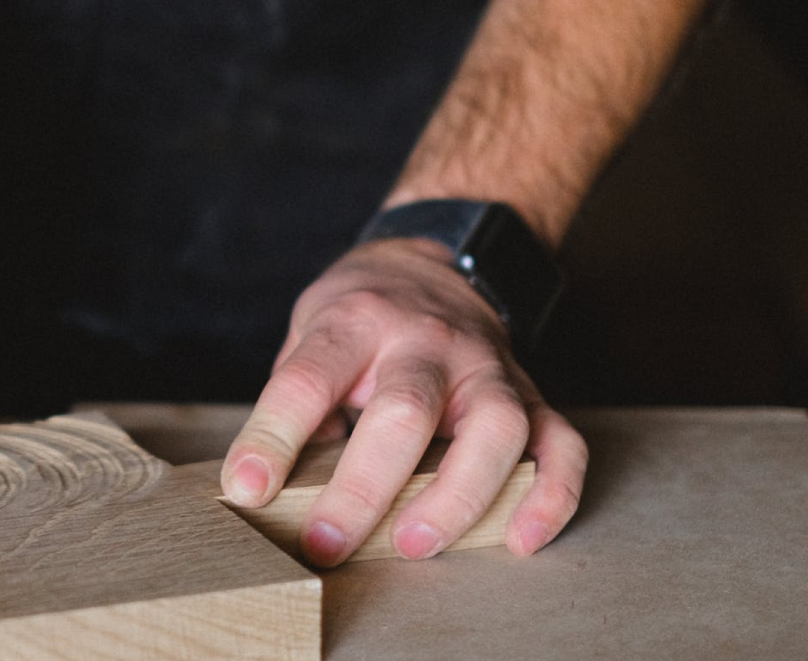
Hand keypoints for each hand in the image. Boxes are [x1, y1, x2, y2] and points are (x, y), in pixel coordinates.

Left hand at [221, 237, 585, 565]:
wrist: (435, 260)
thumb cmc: (361, 313)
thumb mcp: (309, 330)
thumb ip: (298, 402)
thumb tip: (275, 487)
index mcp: (355, 322)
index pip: (308, 381)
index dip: (272, 438)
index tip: (246, 490)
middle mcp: (426, 341)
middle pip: (405, 411)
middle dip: (363, 488)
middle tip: (325, 544)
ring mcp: (486, 367)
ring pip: (495, 429)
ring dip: (456, 497)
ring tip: (412, 546)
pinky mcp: (531, 393)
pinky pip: (560, 444)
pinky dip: (551, 495)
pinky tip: (520, 539)